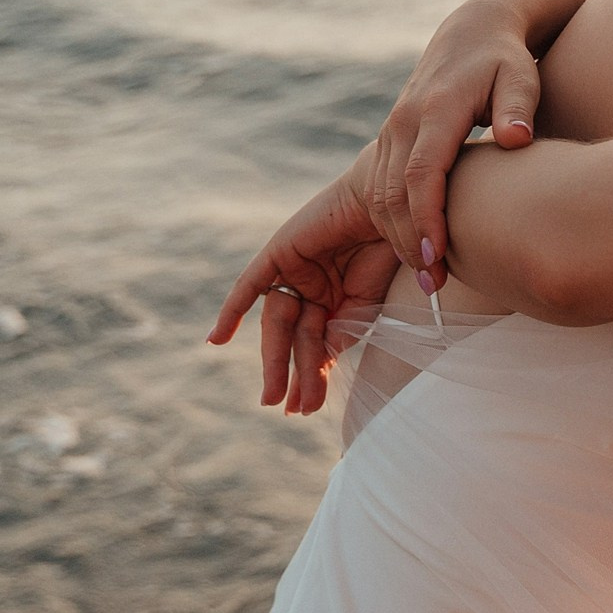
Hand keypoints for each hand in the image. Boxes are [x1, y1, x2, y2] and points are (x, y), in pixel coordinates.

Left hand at [210, 157, 403, 415]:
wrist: (396, 202)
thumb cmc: (395, 246)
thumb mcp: (370, 300)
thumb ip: (345, 328)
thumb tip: (325, 361)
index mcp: (337, 299)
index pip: (318, 343)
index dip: (312, 376)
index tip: (307, 409)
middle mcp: (313, 287)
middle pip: (295, 338)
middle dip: (293, 375)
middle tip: (289, 410)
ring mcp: (295, 270)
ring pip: (279, 324)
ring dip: (276, 360)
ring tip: (275, 396)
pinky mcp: (280, 254)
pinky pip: (250, 286)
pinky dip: (233, 311)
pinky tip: (217, 341)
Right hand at [366, 0, 542, 285]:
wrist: (472, 33)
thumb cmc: (506, 61)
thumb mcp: (521, 77)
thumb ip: (519, 107)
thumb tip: (517, 139)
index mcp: (436, 110)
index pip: (422, 173)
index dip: (426, 218)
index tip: (437, 256)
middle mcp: (405, 122)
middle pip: (394, 192)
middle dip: (409, 241)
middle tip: (433, 284)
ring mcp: (392, 130)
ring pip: (380, 195)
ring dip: (398, 238)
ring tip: (428, 278)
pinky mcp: (390, 139)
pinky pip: (381, 188)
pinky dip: (393, 222)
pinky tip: (418, 250)